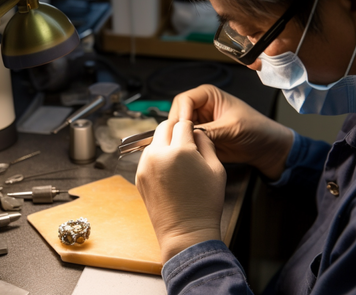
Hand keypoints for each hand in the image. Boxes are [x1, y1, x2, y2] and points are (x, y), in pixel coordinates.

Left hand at [136, 119, 225, 262]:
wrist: (186, 231)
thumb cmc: (205, 203)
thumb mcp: (217, 169)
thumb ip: (206, 143)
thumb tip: (197, 133)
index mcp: (180, 150)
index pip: (182, 124)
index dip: (191, 127)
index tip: (195, 134)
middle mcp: (158, 155)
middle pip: (163, 127)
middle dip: (175, 130)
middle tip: (186, 142)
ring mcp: (145, 166)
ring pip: (154, 141)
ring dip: (165, 143)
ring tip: (179, 160)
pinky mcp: (139, 177)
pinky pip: (148, 157)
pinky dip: (158, 157)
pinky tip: (170, 172)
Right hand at [169, 84, 292, 179]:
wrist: (265, 148)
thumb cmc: (255, 129)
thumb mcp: (232, 128)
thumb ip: (209, 131)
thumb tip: (188, 136)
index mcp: (208, 95)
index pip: (184, 100)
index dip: (180, 114)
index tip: (182, 129)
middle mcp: (200, 108)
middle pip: (177, 116)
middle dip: (177, 130)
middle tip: (179, 143)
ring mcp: (199, 124)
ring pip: (178, 132)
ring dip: (180, 141)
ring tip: (184, 152)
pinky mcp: (200, 139)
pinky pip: (186, 144)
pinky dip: (185, 150)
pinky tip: (188, 157)